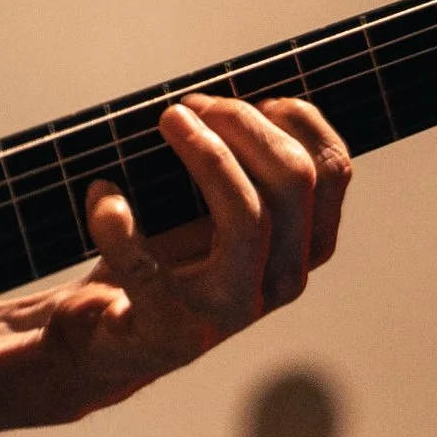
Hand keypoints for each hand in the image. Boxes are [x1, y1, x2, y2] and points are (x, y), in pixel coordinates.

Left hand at [0, 94, 350, 436]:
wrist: (108, 340)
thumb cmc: (165, 262)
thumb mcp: (216, 213)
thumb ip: (242, 167)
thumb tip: (228, 97)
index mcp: (300, 250)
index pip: (333, 171)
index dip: (295, 118)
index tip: (248, 96)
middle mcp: (278, 283)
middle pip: (293, 182)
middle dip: (242, 124)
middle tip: (188, 108)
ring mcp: (227, 311)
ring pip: (247, 216)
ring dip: (204, 152)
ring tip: (166, 122)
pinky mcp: (167, 327)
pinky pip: (142, 261)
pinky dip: (114, 218)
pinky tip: (102, 194)